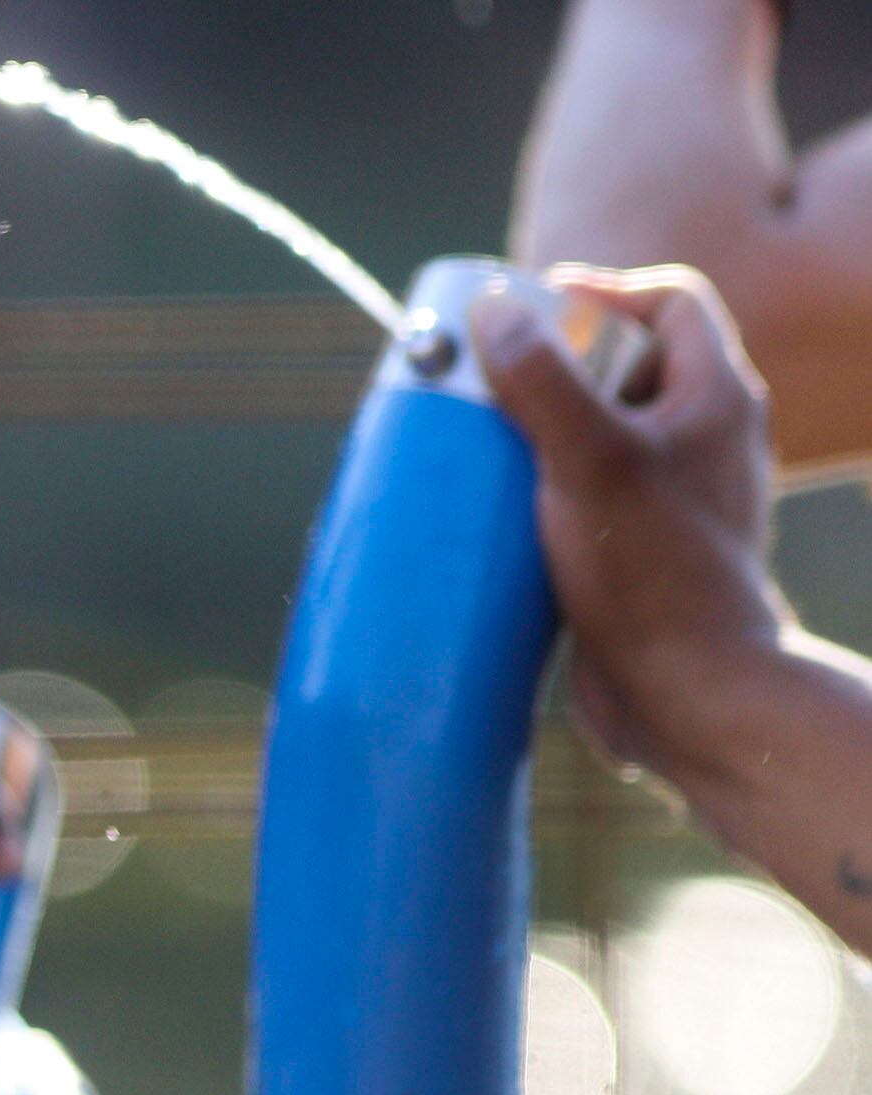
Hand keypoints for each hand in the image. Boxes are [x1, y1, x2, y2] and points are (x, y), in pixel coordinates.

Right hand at [474, 266, 794, 786]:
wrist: (690, 694)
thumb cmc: (654, 576)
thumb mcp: (590, 462)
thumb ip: (542, 382)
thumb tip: (493, 311)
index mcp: (716, 399)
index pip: (669, 302)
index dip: (601, 294)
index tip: (530, 316)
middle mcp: (707, 440)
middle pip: (629, 366)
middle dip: (555, 367)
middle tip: (492, 385)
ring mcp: (677, 498)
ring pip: (606, 435)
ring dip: (542, 434)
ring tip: (483, 451)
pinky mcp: (644, 552)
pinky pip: (591, 496)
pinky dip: (546, 493)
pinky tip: (501, 520)